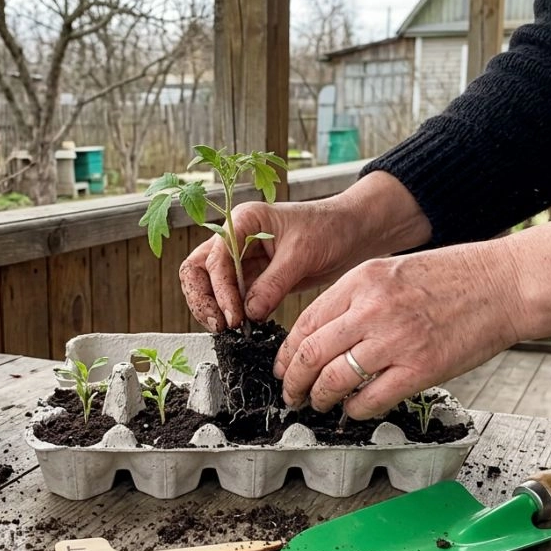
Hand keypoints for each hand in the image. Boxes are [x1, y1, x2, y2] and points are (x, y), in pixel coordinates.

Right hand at [179, 171, 430, 331]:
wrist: (352, 233)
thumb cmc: (330, 228)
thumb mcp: (302, 254)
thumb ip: (273, 283)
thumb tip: (249, 313)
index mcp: (242, 221)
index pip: (214, 258)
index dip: (220, 289)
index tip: (234, 315)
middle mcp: (235, 238)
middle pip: (198, 269)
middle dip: (203, 299)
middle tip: (220, 325)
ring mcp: (242, 258)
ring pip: (209, 285)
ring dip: (214, 307)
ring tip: (229, 329)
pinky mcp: (254, 277)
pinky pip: (232, 296)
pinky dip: (232, 311)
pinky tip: (243, 325)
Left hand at [274, 220, 550, 419]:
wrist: (505, 284)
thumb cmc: (455, 277)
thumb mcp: (394, 271)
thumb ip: (358, 299)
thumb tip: (326, 337)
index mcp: (362, 280)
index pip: (305, 322)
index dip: (287, 353)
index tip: (284, 367)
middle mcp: (372, 309)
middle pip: (310, 354)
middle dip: (293, 382)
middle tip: (292, 394)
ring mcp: (395, 341)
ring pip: (334, 380)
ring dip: (320, 399)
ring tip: (319, 404)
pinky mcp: (420, 369)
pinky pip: (371, 400)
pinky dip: (355, 411)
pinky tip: (355, 410)